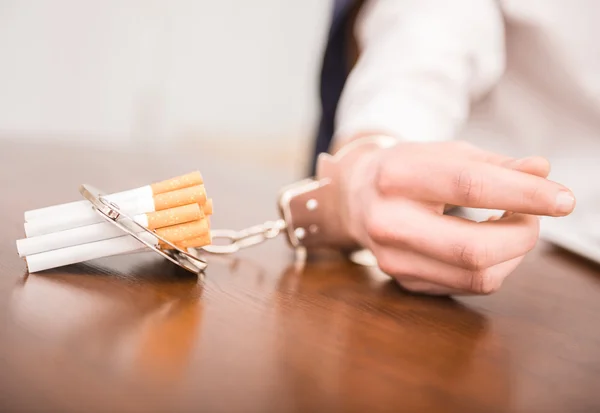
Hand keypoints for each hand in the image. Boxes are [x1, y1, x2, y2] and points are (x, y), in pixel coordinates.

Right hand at [336, 140, 575, 294]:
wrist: (355, 198)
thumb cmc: (406, 170)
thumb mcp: (444, 153)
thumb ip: (493, 164)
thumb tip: (541, 172)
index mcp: (395, 176)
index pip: (469, 186)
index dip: (524, 193)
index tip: (563, 198)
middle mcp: (387, 223)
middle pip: (473, 248)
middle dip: (522, 235)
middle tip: (534, 217)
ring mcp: (393, 259)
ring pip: (476, 275)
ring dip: (513, 253)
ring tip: (511, 225)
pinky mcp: (403, 281)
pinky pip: (468, 286)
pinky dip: (495, 266)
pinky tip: (490, 243)